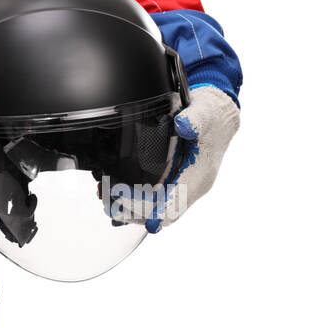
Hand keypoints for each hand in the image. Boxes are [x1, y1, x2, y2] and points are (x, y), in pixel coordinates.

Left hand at [110, 85, 240, 232]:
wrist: (219, 117)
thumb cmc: (211, 117)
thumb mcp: (203, 114)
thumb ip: (194, 121)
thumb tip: (183, 125)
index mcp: (199, 176)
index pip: (174, 205)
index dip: (150, 210)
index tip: (124, 199)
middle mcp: (192, 186)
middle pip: (162, 213)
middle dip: (135, 211)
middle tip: (110, 203)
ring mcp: (184, 185)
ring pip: (158, 208)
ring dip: (133, 209)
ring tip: (109, 201)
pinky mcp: (176, 181)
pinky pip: (157, 199)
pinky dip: (138, 200)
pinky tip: (118, 193)